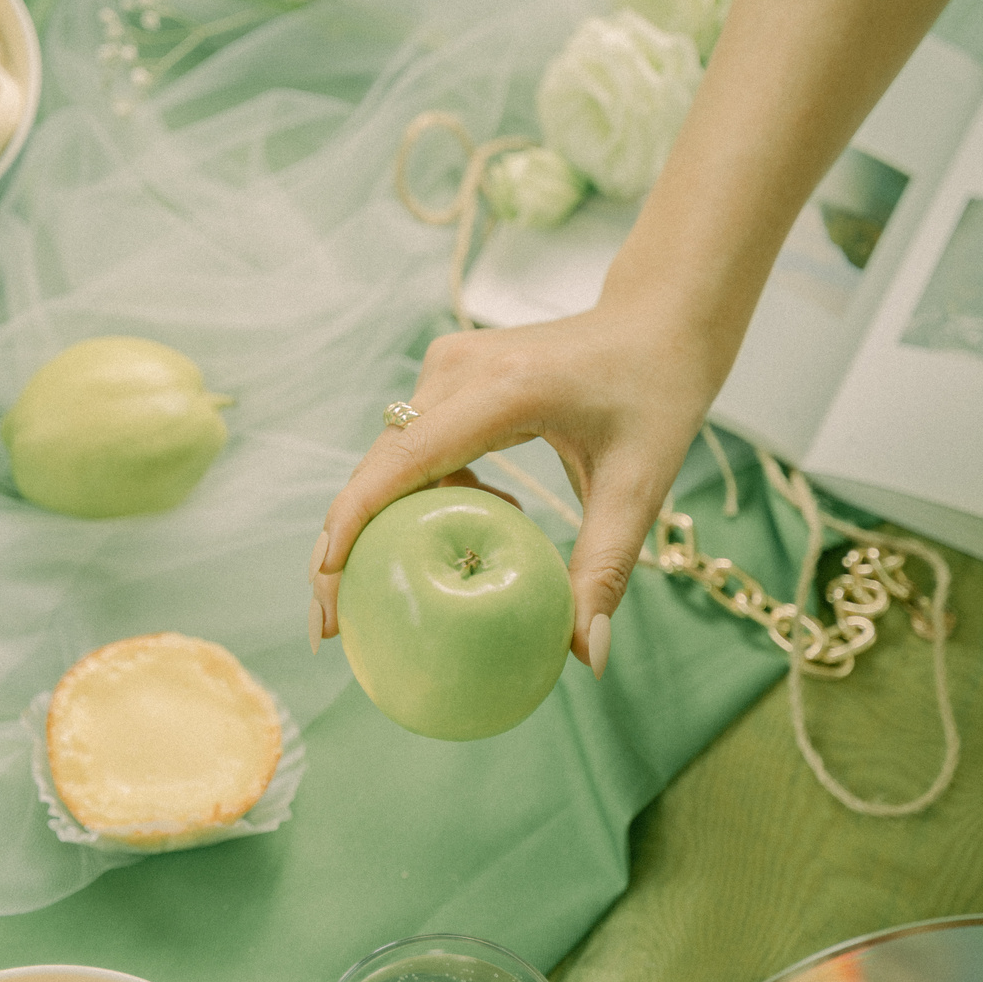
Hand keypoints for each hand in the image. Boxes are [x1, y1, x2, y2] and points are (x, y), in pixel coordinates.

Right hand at [309, 300, 715, 671]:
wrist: (657, 321)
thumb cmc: (656, 395)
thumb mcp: (640, 486)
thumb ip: (606, 569)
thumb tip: (586, 660)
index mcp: (505, 389)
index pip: (407, 457)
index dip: (355, 519)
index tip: (325, 581)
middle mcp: (460, 368)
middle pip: (378, 464)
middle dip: (343, 544)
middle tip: (330, 627)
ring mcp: (448, 365)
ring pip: (389, 458)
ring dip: (382, 523)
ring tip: (392, 592)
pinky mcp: (448, 372)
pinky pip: (412, 444)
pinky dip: (417, 495)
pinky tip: (466, 527)